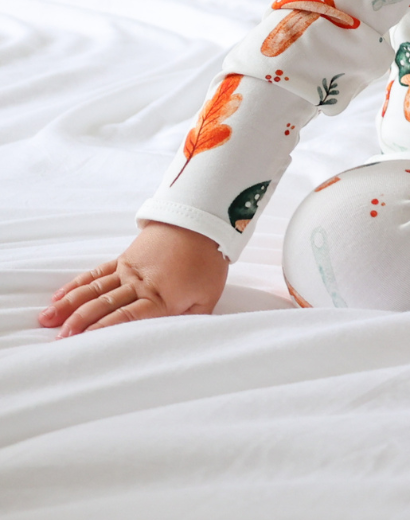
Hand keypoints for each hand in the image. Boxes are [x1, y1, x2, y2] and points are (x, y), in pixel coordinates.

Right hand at [39, 221, 228, 337]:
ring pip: (94, 289)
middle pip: (105, 304)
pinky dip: (77, 284)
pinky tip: (60, 295)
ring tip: (47, 319)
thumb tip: (172, 339)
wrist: (203, 221)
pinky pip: (97, 273)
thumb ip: (189, 320)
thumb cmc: (208, 262)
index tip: (82, 342)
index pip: (127, 316)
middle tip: (57, 338)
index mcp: (159, 297)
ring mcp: (128, 269)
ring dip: (70, 304)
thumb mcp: (207, 297)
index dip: (104, 329)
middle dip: (79, 322)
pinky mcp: (124, 258)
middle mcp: (139, 284)